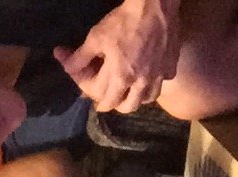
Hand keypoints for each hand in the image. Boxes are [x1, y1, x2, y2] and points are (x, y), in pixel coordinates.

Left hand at [54, 0, 181, 112]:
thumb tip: (67, 68)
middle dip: (110, 103)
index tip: (84, 81)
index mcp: (120, 77)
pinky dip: (152, 87)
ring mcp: (157, 75)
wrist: (157, 3)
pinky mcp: (170, 66)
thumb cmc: (124, 21)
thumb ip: (80, 58)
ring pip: (143, 100)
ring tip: (126, 91)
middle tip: (105, 95)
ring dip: (132, 99)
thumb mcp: (96, 38)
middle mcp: (139, 82)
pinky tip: (147, 78)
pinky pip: (161, 85)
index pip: (99, 97)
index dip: (88, 90)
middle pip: (122, 106)